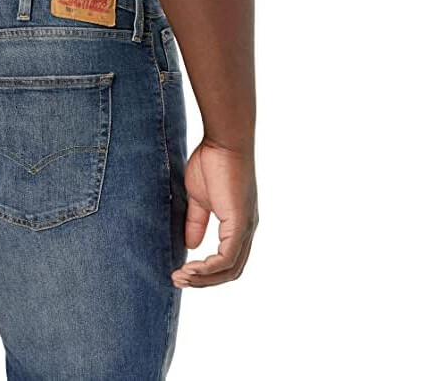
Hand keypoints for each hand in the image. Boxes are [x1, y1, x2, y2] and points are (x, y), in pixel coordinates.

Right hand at [172, 139, 258, 287]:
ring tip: (180, 277)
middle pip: (230, 271)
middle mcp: (246, 229)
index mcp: (238, 224)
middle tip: (177, 280)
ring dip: (203, 278)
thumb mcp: (199, 199)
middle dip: (203, 281)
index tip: (181, 272)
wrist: (224, 142)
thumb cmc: (212, 162)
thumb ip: (197, 222)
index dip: (205, 272)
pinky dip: (208, 268)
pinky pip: (227, 257)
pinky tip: (190, 268)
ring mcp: (246, 227)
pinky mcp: (240, 222)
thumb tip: (190, 246)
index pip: (227, 261)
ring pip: (230, 269)